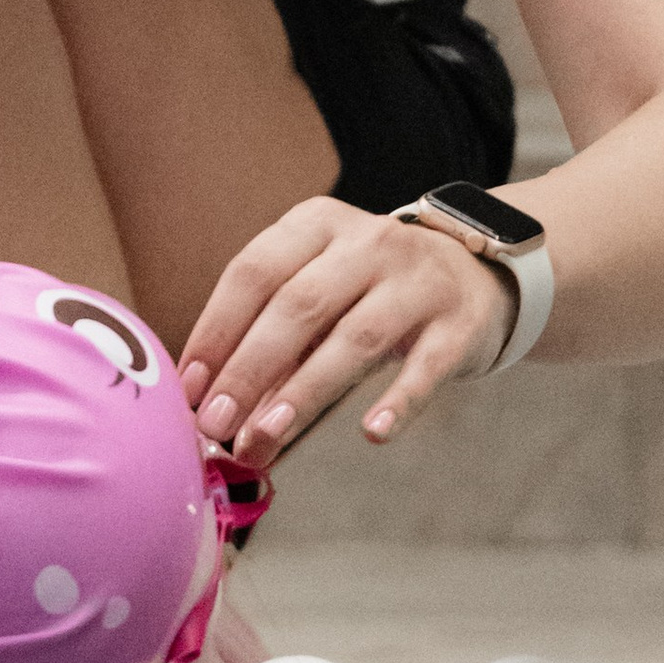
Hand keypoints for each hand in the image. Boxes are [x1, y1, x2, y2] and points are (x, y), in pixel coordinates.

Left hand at [179, 195, 510, 458]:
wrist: (475, 272)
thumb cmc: (370, 290)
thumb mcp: (321, 288)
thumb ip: (272, 338)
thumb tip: (213, 409)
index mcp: (316, 225)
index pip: (254, 273)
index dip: (215, 331)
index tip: (188, 388)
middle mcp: (367, 242)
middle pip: (298, 306)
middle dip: (249, 369)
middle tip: (217, 424)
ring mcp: (417, 280)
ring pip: (353, 338)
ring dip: (303, 393)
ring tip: (265, 438)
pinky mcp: (459, 322)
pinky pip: (426, 366)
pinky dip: (399, 400)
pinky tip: (372, 432)